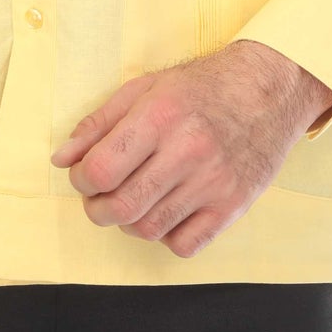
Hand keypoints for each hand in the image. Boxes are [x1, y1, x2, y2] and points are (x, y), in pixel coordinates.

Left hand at [49, 41, 331, 258]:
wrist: (270, 89)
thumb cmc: (202, 87)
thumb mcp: (145, 88)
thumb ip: (98, 123)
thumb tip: (62, 159)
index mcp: (159, 117)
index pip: (100, 170)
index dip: (80, 180)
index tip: (84, 175)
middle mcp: (187, 151)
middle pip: (121, 207)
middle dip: (97, 209)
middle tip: (100, 197)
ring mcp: (213, 182)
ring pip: (149, 229)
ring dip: (129, 222)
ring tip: (133, 200)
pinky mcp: (233, 205)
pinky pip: (185, 245)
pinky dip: (167, 237)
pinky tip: (167, 212)